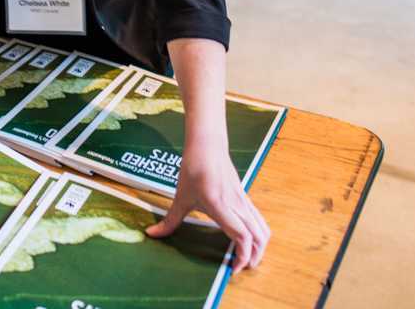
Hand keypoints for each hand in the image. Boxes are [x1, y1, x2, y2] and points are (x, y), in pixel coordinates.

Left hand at [146, 140, 270, 271]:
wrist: (207, 145)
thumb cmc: (194, 168)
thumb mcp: (180, 197)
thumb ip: (169, 220)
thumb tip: (151, 234)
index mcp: (220, 206)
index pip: (242, 236)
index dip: (242, 256)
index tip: (233, 269)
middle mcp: (236, 205)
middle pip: (259, 236)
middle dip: (255, 256)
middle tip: (242, 268)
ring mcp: (243, 201)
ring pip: (263, 228)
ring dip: (260, 246)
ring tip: (247, 257)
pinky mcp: (245, 197)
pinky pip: (258, 220)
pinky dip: (258, 234)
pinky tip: (246, 239)